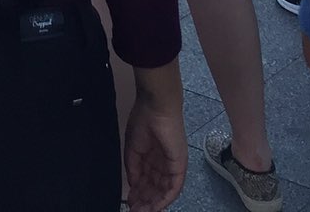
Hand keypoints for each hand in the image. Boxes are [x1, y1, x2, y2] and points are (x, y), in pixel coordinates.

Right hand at [122, 94, 187, 211]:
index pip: (146, 180)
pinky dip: (164, 199)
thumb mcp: (132, 148)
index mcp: (152, 157)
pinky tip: (155, 207)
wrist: (156, 107)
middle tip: (134, 211)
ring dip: (153, 203)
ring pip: (164, 191)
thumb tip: (132, 184)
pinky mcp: (180, 166)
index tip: (130, 203)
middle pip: (154, 188)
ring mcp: (173, 165)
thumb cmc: (143, 121)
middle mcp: (164, 163)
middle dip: (144, 201)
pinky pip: (174, 188)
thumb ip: (133, 168)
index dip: (138, 193)